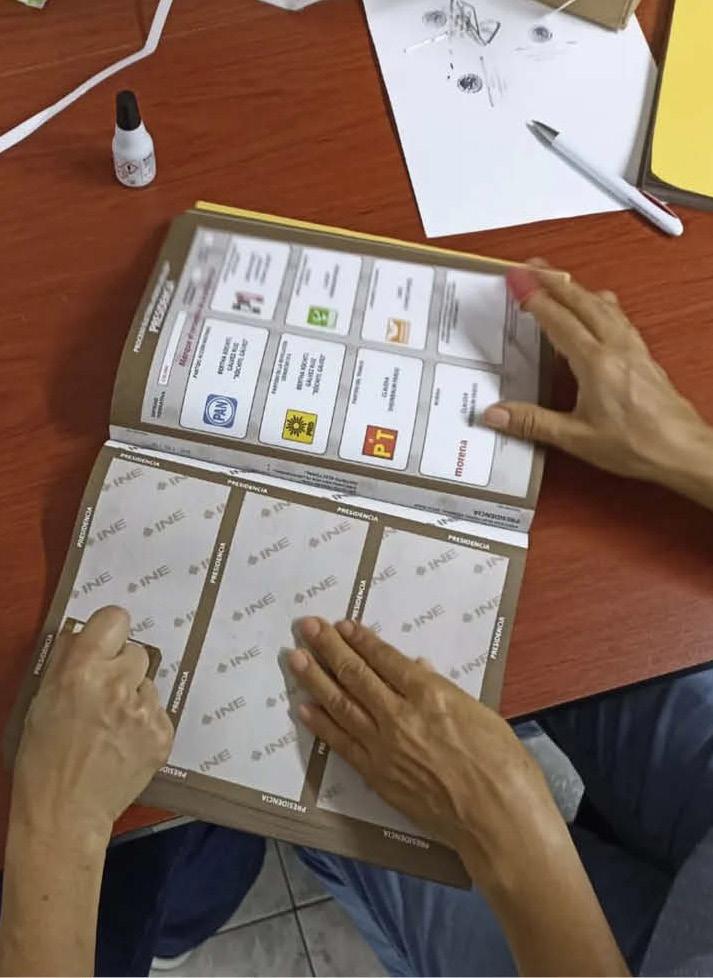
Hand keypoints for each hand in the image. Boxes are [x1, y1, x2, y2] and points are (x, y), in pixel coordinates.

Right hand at [12, 606, 173, 844]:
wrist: (65, 813)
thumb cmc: (43, 758)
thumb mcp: (42, 701)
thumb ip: (65, 661)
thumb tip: (83, 633)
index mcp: (81, 671)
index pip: (116, 618)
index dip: (110, 633)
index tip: (105, 646)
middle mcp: (117, 685)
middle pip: (137, 652)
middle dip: (122, 669)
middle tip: (104, 695)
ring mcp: (144, 712)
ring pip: (148, 684)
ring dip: (134, 697)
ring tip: (110, 727)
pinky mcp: (162, 734)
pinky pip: (158, 712)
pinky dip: (144, 723)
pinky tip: (123, 743)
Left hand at [288, 617, 570, 896]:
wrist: (496, 820)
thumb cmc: (503, 764)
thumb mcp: (479, 713)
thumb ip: (442, 691)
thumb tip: (415, 670)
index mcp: (430, 693)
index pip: (385, 659)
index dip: (361, 639)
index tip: (341, 625)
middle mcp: (400, 715)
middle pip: (356, 674)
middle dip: (328, 647)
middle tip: (306, 627)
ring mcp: (384, 747)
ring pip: (340, 704)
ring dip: (314, 679)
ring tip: (295, 658)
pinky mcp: (376, 776)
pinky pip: (341, 743)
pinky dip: (320, 724)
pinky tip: (303, 707)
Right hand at [483, 264, 712, 494]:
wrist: (681, 450)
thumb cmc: (637, 444)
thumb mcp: (576, 438)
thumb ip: (532, 423)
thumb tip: (497, 414)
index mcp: (595, 362)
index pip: (558, 319)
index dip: (534, 297)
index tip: (516, 279)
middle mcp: (616, 347)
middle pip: (580, 301)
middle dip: (552, 280)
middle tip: (530, 267)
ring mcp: (633, 348)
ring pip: (601, 305)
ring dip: (576, 288)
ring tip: (558, 278)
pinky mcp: (643, 355)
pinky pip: (618, 317)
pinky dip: (599, 303)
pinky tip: (598, 306)